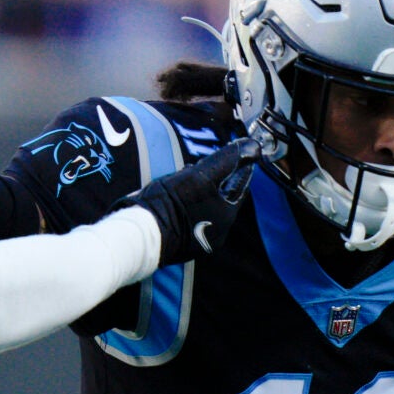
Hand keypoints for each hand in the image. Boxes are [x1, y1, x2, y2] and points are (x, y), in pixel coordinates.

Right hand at [125, 136, 261, 264]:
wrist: (142, 234)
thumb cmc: (171, 203)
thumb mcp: (199, 175)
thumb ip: (226, 160)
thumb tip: (252, 146)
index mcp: (227, 216)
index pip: (238, 186)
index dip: (234, 168)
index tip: (230, 156)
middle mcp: (217, 233)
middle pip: (220, 199)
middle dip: (212, 182)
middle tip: (198, 167)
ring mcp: (198, 243)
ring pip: (204, 210)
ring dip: (197, 195)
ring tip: (181, 182)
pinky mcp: (180, 247)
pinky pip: (188, 223)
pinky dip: (185, 210)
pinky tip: (171, 202)